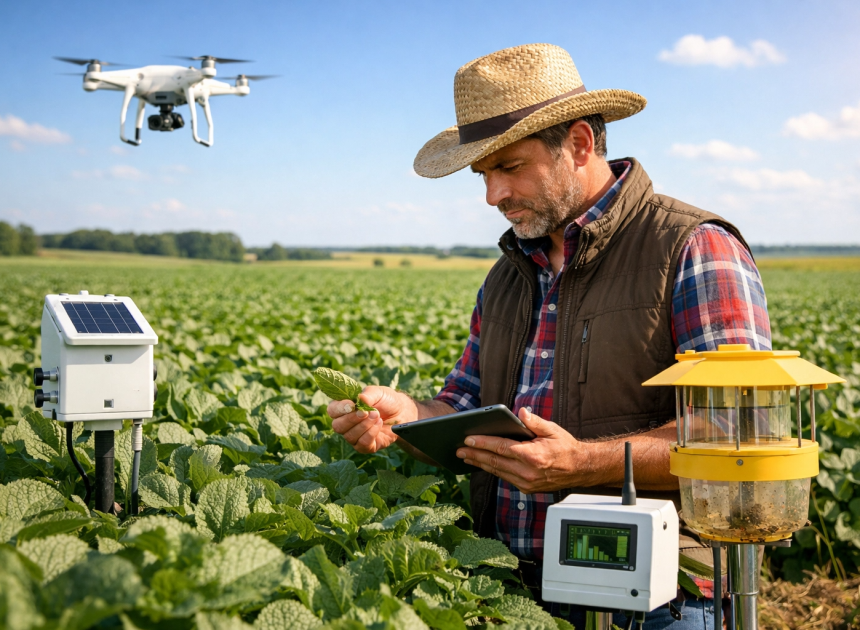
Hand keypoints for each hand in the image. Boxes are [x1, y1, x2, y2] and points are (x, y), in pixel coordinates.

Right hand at [328, 386, 416, 453]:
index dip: (340, 409)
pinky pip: (362, 444)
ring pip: (350, 436)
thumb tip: (359, 400)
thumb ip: (368, 395)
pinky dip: (372, 433)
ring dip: (365, 425)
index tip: (352, 404)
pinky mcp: (365, 446)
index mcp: (344, 408)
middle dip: (352, 419)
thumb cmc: (386, 400)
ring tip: (377, 415)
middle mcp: (346, 424)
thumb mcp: (378, 392)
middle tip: (367, 412)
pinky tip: (379, 424)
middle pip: (337, 426)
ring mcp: (354, 436)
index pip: (332, 411)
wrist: (402, 412)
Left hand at [455, 407, 590, 493]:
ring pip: (497, 472)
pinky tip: (483, 464)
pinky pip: (505, 477)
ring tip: (466, 457)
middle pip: (494, 462)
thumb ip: (534, 421)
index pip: (501, 448)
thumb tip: (520, 413)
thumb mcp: (552, 429)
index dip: (483, 443)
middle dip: (474, 455)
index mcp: (532, 456)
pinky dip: (493, 470)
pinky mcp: (526, 489)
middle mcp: (527, 472)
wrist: (580, 469)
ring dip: (480, 464)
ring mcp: (526, 483)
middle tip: (459, 449)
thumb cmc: (566, 447)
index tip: (468, 439)